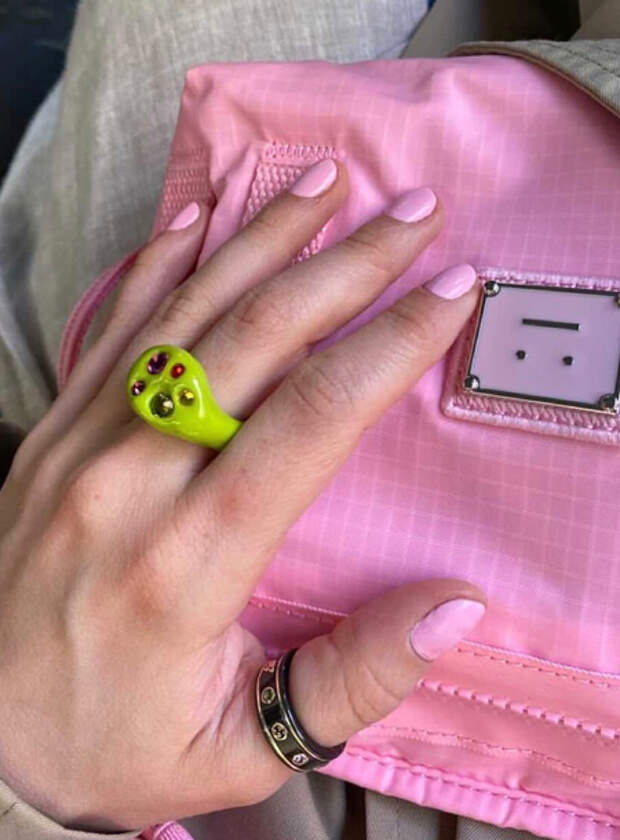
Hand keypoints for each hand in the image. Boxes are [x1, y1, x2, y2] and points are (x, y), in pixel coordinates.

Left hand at [0, 161, 484, 830]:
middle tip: (411, 215)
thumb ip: (348, 679)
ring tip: (323, 186)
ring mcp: (79, 446)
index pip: (308, 422)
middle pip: (253, 341)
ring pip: (182, 314)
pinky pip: (109, 329)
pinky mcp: (51, 435)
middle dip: (345, 267)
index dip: (387, 347)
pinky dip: (157, 265)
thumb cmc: (114, 744)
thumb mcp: (238, 748)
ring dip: (260, 241)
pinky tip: (197, 218)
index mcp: (185, 562)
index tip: (448, 293)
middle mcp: (129, 482)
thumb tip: (451, 608)